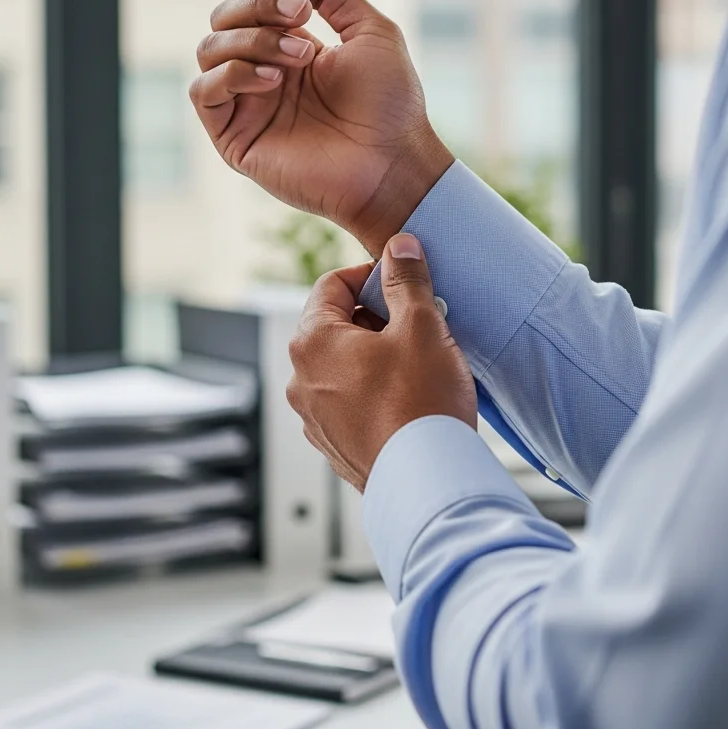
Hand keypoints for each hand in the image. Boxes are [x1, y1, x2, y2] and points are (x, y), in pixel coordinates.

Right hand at [190, 0, 453, 256]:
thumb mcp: (371, 31)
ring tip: (300, 54)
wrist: (393, 162)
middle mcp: (264, 74)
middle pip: (223, 19)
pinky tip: (272, 80)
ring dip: (251, 38)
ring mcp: (248, 106)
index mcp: (291, 49)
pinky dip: (231, 74)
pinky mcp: (235, 139)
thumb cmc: (391, 104)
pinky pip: (203, 92)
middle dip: (257, 5)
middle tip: (302, 16)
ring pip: (209, 49)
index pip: (247, 3)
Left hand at [286, 233, 476, 491]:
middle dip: (376, 318)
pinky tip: (409, 400)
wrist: (427, 482)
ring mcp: (313, 417)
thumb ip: (407, 280)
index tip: (403, 283)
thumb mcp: (421, 326)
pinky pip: (349, 402)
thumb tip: (399, 246)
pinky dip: (373, 392)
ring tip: (418, 364)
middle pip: (335, 326)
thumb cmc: (422, 402)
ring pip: (343, 366)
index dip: (371, 276)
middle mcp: (300, 379)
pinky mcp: (332, 445)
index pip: (331, 284)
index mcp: (312, 341)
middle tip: (419, 324)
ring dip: (375, 356)